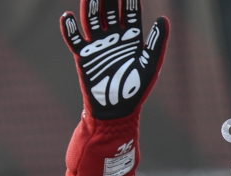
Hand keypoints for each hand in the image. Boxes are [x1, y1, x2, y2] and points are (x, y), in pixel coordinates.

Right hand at [60, 0, 168, 119]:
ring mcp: (98, 45)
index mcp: (132, 39)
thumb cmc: (137, 88)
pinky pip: (74, 39)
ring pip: (91, 20)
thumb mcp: (150, 64)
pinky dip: (69, 29)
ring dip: (89, 6)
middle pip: (109, 11)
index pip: (130, 12)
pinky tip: (67, 17)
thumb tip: (164, 18)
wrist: (117, 110)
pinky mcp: (84, 56)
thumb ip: (157, 42)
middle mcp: (114, 38)